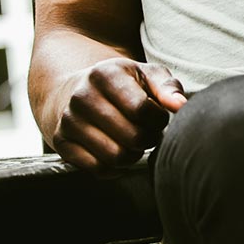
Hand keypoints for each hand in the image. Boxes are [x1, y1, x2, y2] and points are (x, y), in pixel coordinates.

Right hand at [47, 58, 186, 170]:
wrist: (74, 90)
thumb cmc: (121, 84)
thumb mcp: (145, 74)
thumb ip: (167, 87)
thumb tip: (181, 106)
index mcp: (105, 74)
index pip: (142, 109)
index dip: (158, 119)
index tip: (158, 117)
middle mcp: (82, 96)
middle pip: (131, 137)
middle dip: (149, 139)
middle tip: (150, 133)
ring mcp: (69, 121)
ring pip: (115, 157)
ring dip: (134, 156)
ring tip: (136, 142)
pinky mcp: (61, 143)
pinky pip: (98, 170)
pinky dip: (115, 169)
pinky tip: (120, 152)